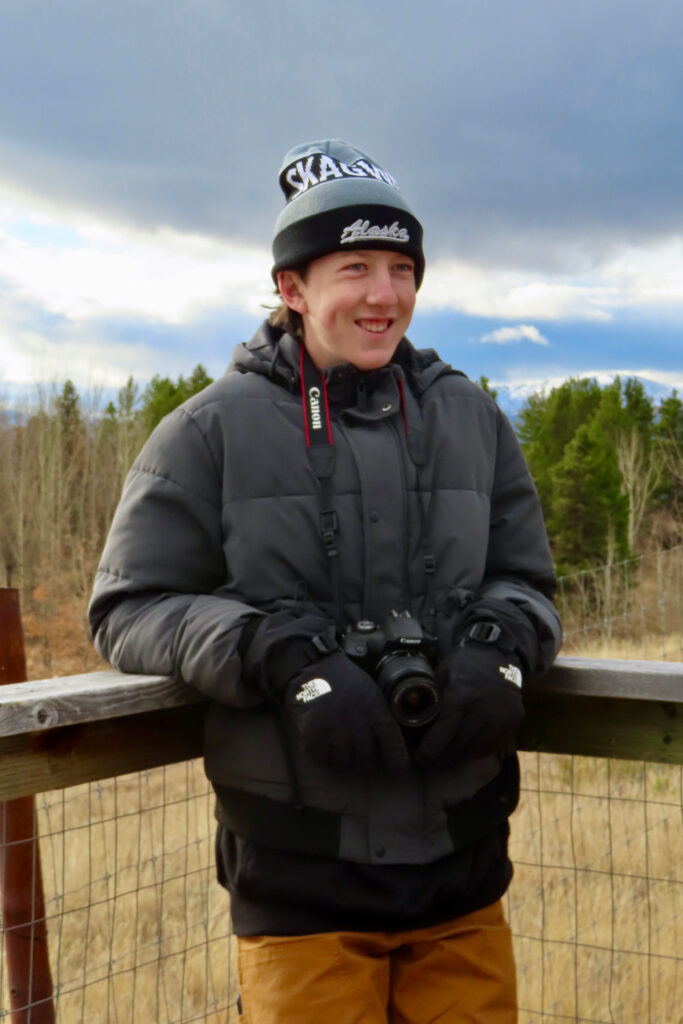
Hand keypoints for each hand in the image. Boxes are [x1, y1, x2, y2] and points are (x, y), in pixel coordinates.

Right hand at [284, 651, 409, 775]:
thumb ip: (380, 716)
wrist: (314, 667)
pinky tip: (326, 748)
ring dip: (345, 762)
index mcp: (375, 711)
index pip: (392, 744)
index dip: (396, 759)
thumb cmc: (345, 680)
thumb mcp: (371, 692)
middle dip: (367, 764)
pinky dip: (326, 758)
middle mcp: (357, 723)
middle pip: (367, 760)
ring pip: (345, 764)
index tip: (397, 768)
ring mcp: (335, 731)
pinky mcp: (314, 736)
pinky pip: (323, 760)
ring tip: (342, 752)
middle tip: (363, 761)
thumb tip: (389, 743)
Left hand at [415, 643, 523, 767]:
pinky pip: (492, 747)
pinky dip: (477, 752)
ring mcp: (501, 717)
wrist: (498, 654)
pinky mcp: (513, 722)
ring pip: (475, 752)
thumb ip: (431, 700)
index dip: (428, 751)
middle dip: (441, 758)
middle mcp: (483, 709)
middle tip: (429, 761)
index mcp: (461, 697)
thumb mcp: (441, 676)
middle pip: (458, 748)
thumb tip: (412, 724)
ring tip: (445, 759)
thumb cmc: (463, 665)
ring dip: (458, 759)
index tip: (419, 757)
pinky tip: (465, 751)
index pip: (441, 736)